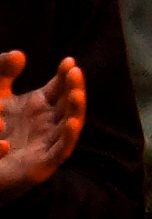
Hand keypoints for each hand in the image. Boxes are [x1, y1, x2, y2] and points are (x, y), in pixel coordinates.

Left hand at [0, 51, 86, 193]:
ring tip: (78, 94)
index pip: (60, 87)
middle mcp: (49, 123)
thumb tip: (20, 54)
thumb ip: (3, 72)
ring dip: (77, 110)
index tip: (68, 61)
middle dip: (74, 87)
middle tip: (75, 72)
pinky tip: (72, 122)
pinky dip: (69, 137)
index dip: (66, 75)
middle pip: (69, 103)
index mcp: (41, 105)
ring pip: (70, 125)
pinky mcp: (43, 164)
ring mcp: (48, 143)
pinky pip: (60, 150)